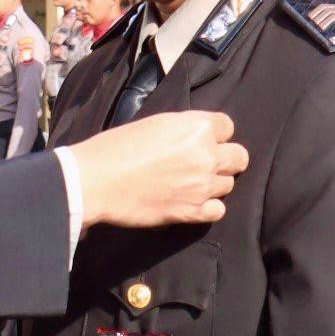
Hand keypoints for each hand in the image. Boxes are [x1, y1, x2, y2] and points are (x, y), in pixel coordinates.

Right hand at [66, 110, 248, 229]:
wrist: (95, 181)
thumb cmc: (115, 148)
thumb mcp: (155, 124)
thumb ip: (183, 128)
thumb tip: (195, 136)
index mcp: (197, 127)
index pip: (228, 126)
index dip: (214, 133)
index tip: (200, 140)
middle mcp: (206, 155)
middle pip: (239, 156)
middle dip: (225, 158)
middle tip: (203, 163)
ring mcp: (202, 186)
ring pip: (228, 184)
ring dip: (214, 183)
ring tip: (191, 183)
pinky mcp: (192, 212)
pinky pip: (218, 210)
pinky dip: (208, 207)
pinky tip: (193, 202)